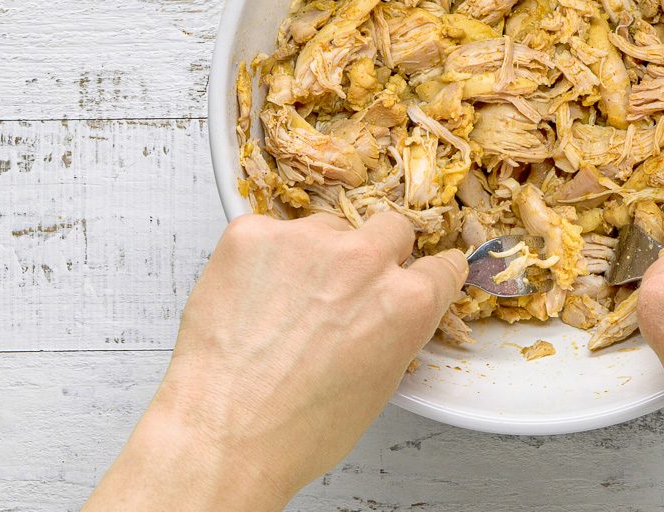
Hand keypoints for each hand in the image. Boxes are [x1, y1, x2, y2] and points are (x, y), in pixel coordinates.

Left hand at [85, 212, 465, 511]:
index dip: (430, 275)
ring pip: (327, 227)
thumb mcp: (379, 385)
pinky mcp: (252, 234)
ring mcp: (306, 240)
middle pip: (391, 227)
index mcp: (407, 302)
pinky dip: (263, 259)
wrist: (221, 436)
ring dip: (317, 255)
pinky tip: (251, 299)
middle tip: (347, 289)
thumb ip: (397, 329)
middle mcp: (364, 260)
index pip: (442, 266)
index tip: (419, 274)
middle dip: (378, 253)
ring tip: (286, 305)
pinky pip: (269, 232)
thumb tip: (388, 309)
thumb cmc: (298, 429)